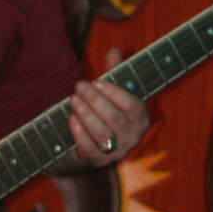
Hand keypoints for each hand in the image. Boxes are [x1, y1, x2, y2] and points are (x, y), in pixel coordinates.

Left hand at [69, 47, 149, 166]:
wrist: (91, 142)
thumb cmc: (106, 110)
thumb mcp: (111, 91)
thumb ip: (114, 72)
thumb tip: (114, 50)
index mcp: (141, 119)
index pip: (133, 107)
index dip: (115, 93)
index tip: (97, 81)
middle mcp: (132, 137)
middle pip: (115, 119)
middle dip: (96, 101)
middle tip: (79, 85)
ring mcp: (116, 151)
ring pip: (102, 133)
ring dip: (86, 115)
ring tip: (73, 99)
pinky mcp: (99, 161)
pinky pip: (90, 148)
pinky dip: (79, 134)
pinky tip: (72, 119)